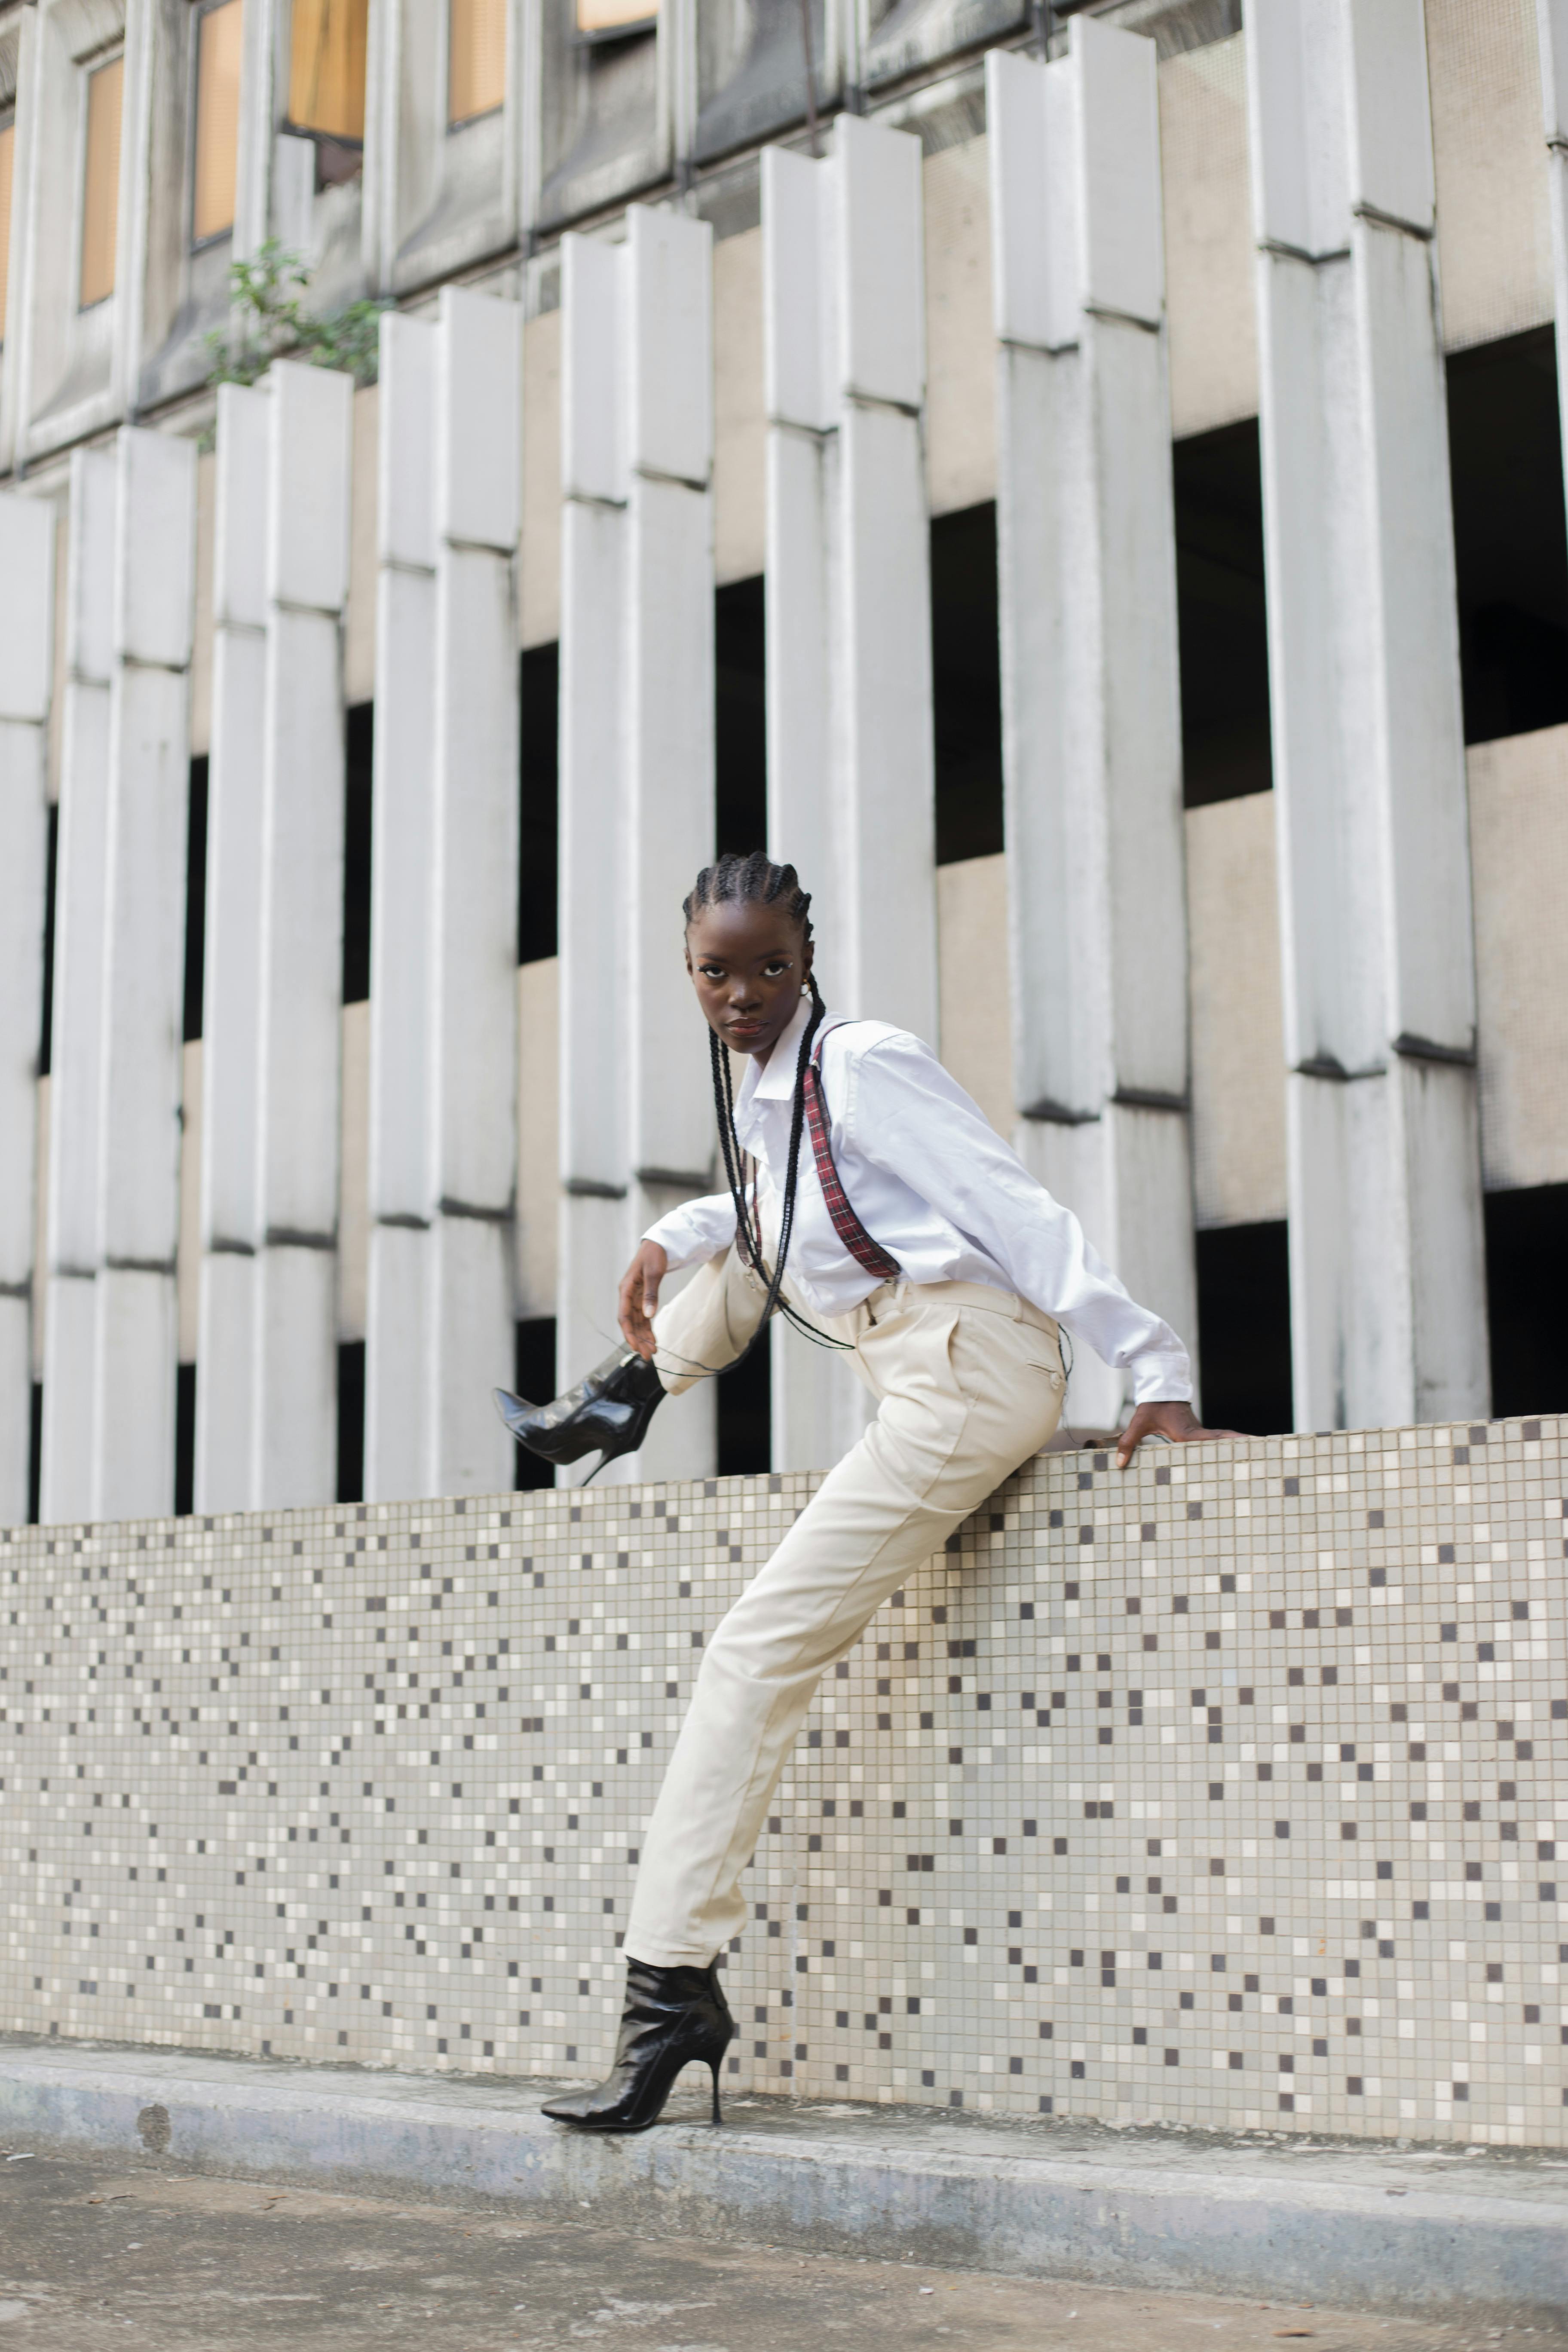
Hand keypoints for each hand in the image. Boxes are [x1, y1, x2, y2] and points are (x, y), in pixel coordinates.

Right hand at [617, 1241, 668, 1359]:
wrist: (659, 1244)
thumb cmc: (654, 1255)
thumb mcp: (653, 1273)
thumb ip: (650, 1294)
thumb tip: (648, 1315)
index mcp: (626, 1289)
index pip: (624, 1316)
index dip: (629, 1333)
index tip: (635, 1346)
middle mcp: (628, 1295)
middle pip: (630, 1323)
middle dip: (638, 1339)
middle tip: (647, 1356)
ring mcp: (635, 1297)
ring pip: (637, 1322)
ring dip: (644, 1337)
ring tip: (652, 1351)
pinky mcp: (642, 1298)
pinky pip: (643, 1317)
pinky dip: (648, 1328)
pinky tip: (653, 1339)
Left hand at [1116, 1398, 1246, 1468]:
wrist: (1159, 1389)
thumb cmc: (1151, 1405)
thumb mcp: (1138, 1422)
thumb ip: (1128, 1443)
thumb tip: (1120, 1464)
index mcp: (1187, 1433)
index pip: (1212, 1441)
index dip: (1230, 1444)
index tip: (1247, 1445)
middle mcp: (1197, 1434)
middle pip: (1225, 1441)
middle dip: (1244, 1446)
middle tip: (1264, 1451)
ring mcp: (1200, 1434)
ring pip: (1223, 1441)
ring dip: (1238, 1447)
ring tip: (1258, 1455)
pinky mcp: (1197, 1434)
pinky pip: (1215, 1442)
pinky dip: (1227, 1447)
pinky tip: (1234, 1456)